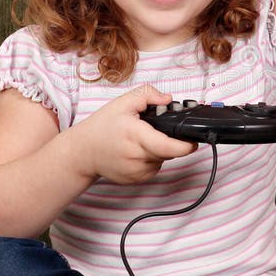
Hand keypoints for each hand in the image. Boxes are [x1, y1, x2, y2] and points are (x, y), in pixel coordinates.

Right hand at [73, 85, 197, 184]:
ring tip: (142, 139)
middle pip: (170, 152)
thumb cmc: (102, 127)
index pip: (169, 146)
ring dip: (160, 150)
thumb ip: (147, 95)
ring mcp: (136, 172)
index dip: (186, 145)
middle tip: (156, 129)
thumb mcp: (122, 102)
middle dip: (170, 141)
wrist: (82, 152)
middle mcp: (137, 157)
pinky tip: (137, 151)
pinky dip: (152, 159)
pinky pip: (154, 168)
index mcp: (136, 136)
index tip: (193, 140)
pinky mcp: (136, 180)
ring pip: (163, 160)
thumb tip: (168, 99)